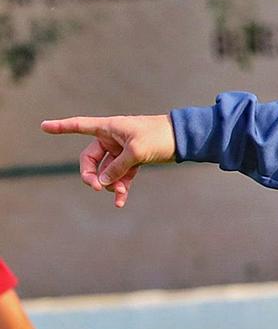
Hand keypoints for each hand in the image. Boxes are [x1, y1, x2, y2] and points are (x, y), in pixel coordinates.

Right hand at [41, 115, 175, 207]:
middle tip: (96, 187)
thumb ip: (117, 167)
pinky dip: (121, 187)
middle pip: (91, 159)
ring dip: (110, 184)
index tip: (43, 126)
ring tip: (119, 195)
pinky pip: (121, 176)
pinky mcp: (133, 161)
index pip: (80, 125)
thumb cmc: (159, 137)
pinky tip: (120, 202)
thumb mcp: (136, 152)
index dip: (61, 127)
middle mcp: (112, 138)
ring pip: (107, 171)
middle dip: (91, 174)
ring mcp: (122, 151)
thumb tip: (102, 182)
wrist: (183, 139)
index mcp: (109, 127)